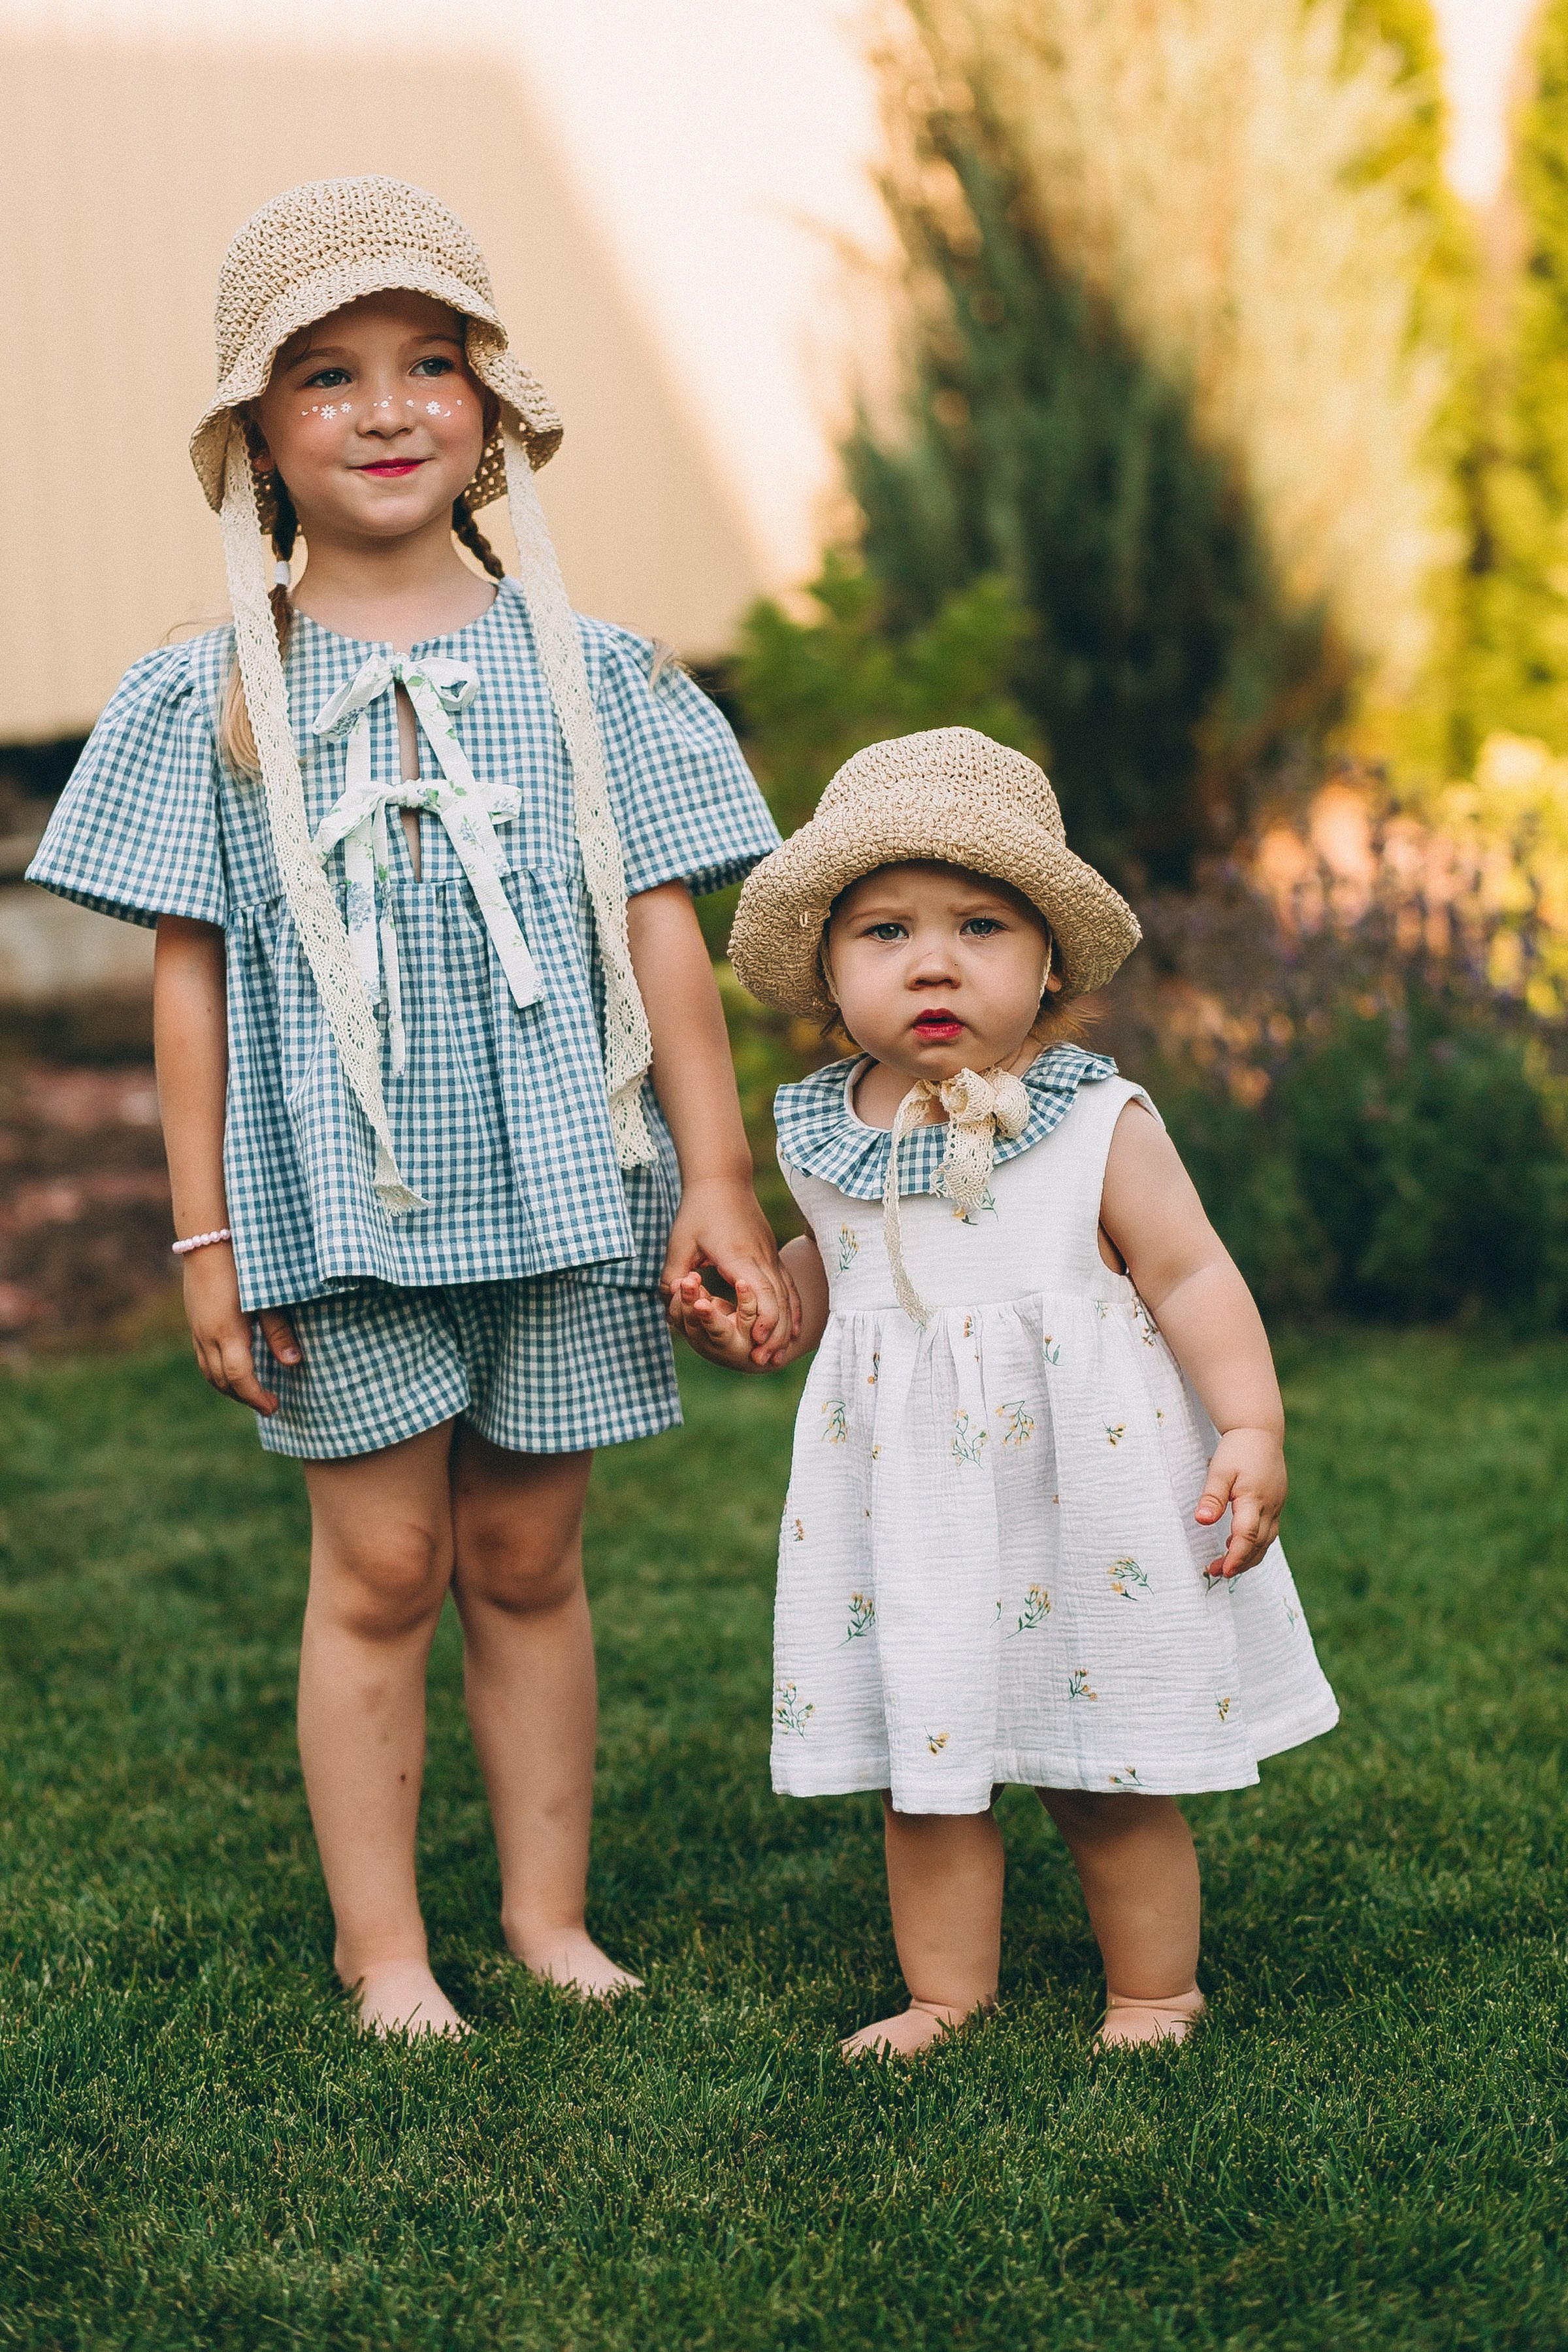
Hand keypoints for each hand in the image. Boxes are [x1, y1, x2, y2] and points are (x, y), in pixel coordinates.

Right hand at [182, 1244, 299, 1414]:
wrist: (207, 1240)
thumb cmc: (243, 1265)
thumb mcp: (266, 1297)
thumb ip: (279, 1331)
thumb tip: (293, 1363)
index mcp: (227, 1332)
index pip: (240, 1378)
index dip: (257, 1397)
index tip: (274, 1407)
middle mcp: (207, 1336)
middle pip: (222, 1381)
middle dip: (244, 1397)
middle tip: (268, 1405)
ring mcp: (197, 1330)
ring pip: (209, 1373)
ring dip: (229, 1388)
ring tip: (251, 1393)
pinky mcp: (194, 1322)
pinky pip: (203, 1359)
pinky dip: (218, 1373)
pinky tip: (232, 1370)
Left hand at [659, 1176, 800, 1367]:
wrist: (722, 1180)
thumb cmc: (698, 1211)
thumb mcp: (679, 1242)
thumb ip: (673, 1274)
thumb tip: (669, 1302)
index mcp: (738, 1255)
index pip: (760, 1291)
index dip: (762, 1318)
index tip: (756, 1341)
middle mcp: (760, 1258)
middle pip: (778, 1300)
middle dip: (774, 1333)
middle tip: (765, 1361)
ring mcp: (769, 1256)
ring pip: (787, 1295)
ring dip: (785, 1326)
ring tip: (779, 1355)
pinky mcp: (771, 1256)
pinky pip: (788, 1286)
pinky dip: (792, 1309)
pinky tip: (793, 1329)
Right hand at [667, 1269, 773, 1371]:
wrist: (762, 1358)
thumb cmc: (731, 1330)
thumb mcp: (713, 1310)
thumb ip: (699, 1296)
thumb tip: (679, 1283)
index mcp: (694, 1332)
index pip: (678, 1315)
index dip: (678, 1298)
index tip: (678, 1280)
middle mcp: (707, 1343)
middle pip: (692, 1323)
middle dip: (687, 1303)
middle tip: (685, 1283)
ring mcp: (730, 1344)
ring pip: (717, 1329)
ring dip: (708, 1315)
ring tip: (701, 1303)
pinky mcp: (753, 1337)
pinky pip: (748, 1319)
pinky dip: (746, 1302)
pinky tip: (742, 1284)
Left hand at [1195, 1426, 1285, 1578]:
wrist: (1260, 1431)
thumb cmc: (1237, 1449)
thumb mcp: (1219, 1470)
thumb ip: (1212, 1497)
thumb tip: (1202, 1521)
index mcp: (1254, 1499)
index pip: (1247, 1536)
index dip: (1236, 1557)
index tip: (1221, 1570)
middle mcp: (1270, 1506)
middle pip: (1258, 1544)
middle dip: (1239, 1563)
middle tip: (1216, 1572)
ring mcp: (1276, 1506)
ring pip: (1266, 1541)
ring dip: (1248, 1557)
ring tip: (1226, 1566)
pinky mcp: (1276, 1504)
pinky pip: (1269, 1531)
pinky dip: (1255, 1544)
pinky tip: (1238, 1546)